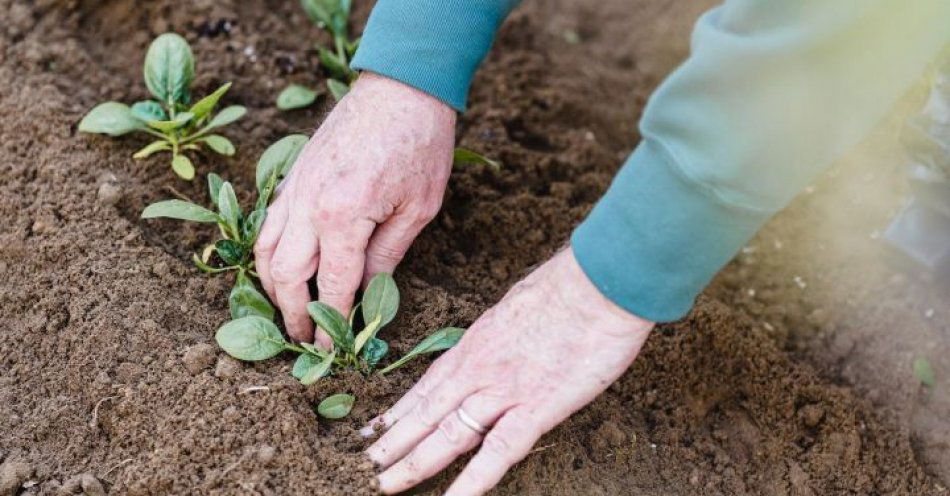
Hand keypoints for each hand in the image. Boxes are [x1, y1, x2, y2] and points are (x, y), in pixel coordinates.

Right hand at [255, 72, 456, 344]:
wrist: (401, 88)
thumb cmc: (420, 145)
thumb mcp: (419, 209)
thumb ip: (388, 256)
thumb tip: (370, 294)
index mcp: (344, 217)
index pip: (331, 287)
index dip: (332, 324)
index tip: (333, 351)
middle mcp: (309, 206)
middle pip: (285, 276)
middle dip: (292, 315)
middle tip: (304, 341)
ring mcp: (294, 189)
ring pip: (265, 251)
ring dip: (272, 288)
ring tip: (288, 313)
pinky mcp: (292, 177)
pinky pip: (268, 225)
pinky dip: (269, 254)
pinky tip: (282, 269)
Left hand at [363, 248, 654, 494]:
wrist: (598, 281)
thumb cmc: (568, 286)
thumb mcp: (518, 305)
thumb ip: (504, 331)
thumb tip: (503, 338)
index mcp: (475, 344)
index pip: (427, 386)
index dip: (398, 412)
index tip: (374, 430)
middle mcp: (478, 370)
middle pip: (425, 413)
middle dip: (392, 443)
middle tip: (360, 467)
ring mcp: (503, 391)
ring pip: (447, 435)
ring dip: (413, 463)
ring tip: (383, 485)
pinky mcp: (536, 408)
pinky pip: (498, 452)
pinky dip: (472, 482)